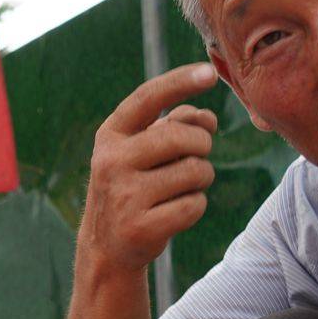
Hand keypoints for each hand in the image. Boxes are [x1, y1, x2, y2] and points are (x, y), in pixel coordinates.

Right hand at [78, 63, 219, 277]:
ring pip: (195, 172)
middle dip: (202, 146)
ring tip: (182, 187)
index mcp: (110, 136)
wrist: (107, 246)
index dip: (180, 82)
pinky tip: (176, 211)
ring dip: (201, 179)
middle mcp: (111, 162)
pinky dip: (195, 207)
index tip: (210, 73)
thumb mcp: (141, 151)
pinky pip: (195, 205)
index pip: (148, 98)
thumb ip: (174, 126)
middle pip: (183, 138)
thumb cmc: (133, 187)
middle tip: (196, 157)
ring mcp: (124, 196)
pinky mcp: (141, 228)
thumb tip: (206, 117)